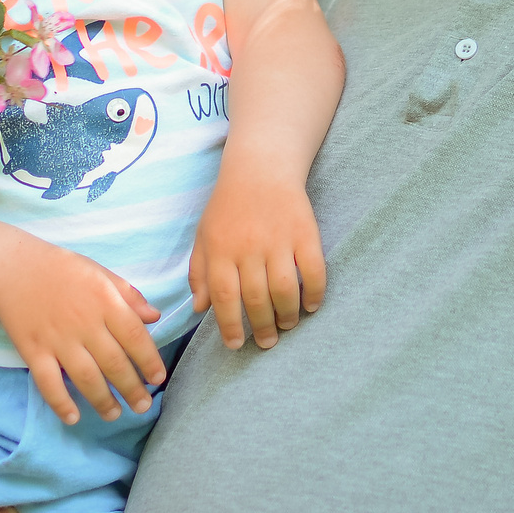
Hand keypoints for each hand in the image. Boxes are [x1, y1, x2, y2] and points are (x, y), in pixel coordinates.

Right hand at [0, 238, 165, 423]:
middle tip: (142, 406)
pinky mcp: (33, 350)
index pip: (134, 337)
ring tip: (115, 415)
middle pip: (114, 363)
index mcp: (104, 301)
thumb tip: (155, 316)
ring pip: (86, 378)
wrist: (14, 268)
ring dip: (103, 401)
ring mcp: (57, 339)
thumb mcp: (100, 273)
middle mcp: (84, 322)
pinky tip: (73, 417)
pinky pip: (48, 382)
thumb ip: (129, 295)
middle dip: (132, 389)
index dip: (149, 361)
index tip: (157, 379)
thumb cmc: (62, 270)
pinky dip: (61, 402)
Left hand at [188, 170, 324, 349]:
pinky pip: (314, 270)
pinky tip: (310, 305)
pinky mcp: (305, 232)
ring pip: (285, 290)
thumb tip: (199, 309)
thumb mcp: (204, 236)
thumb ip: (198, 273)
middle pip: (256, 299)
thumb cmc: (228, 207)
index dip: (230, 326)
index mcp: (221, 249)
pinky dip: (315, 292)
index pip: (224, 297)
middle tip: (266, 342)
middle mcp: (249, 246)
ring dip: (287, 315)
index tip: (235, 345)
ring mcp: (279, 239)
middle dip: (262, 328)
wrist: (260, 167)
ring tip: (286, 325)